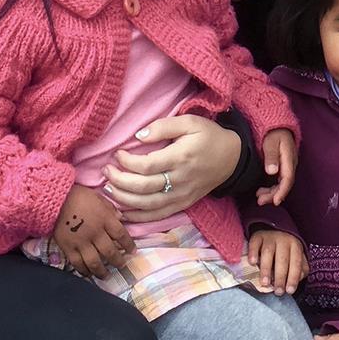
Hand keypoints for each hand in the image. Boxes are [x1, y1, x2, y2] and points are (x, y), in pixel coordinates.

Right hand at [53, 185, 134, 277]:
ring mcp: (81, 242)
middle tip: (121, 265)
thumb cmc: (77, 195)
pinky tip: (88, 274)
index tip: (133, 251)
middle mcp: (95, 233)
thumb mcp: (98, 197)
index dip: (129, 245)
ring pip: (95, 262)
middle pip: (110, 252)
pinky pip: (78, 263)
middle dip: (118, 261)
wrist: (53, 198)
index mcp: (104, 218)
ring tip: (106, 275)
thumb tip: (120, 218)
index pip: (121, 235)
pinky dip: (84, 271)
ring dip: (102, 271)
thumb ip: (110, 208)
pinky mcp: (68, 248)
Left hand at [104, 114, 241, 221]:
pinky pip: (158, 215)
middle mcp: (180, 180)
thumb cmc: (209, 136)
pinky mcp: (183, 204)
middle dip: (119, 181)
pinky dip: (138, 217)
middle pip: (143, 187)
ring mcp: (182, 195)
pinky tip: (122, 213)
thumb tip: (139, 136)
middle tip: (105, 171)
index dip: (126, 162)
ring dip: (124, 199)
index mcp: (181, 157)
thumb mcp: (190, 122)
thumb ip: (163, 126)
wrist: (233, 158)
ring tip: (108, 189)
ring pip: (148, 204)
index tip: (117, 154)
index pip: (146, 165)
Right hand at [248, 230, 308, 294]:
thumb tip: (297, 280)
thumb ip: (300, 269)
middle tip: (277, 291)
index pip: (296, 263)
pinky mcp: (257, 236)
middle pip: (282, 259)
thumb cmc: (286, 249)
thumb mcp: (296, 257)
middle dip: (280, 277)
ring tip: (265, 283)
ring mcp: (270, 237)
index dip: (293, 278)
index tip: (289, 291)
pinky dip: (253, 253)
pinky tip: (253, 263)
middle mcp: (284, 240)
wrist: (274, 230)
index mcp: (295, 246)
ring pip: (268, 252)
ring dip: (266, 269)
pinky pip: (255, 243)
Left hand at [254, 129, 296, 205]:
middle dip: (274, 195)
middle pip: (285, 184)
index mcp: (289, 159)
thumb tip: (272, 172)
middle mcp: (290, 164)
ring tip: (259, 198)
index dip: (282, 191)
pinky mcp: (282, 167)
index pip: (288, 179)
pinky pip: (278, 181)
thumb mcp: (270, 141)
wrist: (277, 125)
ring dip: (271, 193)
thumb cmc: (273, 132)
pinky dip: (271, 188)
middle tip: (260, 201)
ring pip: (281, 184)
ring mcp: (286, 166)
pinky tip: (261, 191)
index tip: (276, 201)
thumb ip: (271, 156)